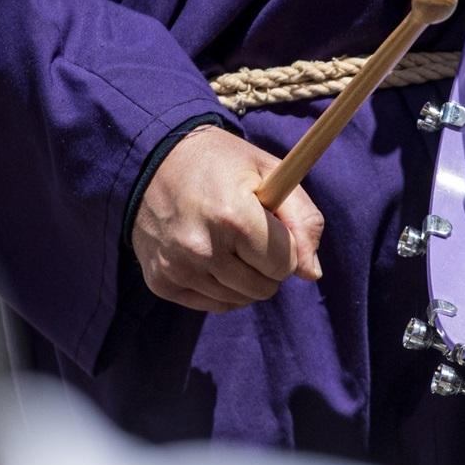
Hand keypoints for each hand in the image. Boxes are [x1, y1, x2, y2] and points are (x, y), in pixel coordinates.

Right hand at [133, 126, 324, 313]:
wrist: (153, 159)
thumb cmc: (221, 164)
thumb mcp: (270, 172)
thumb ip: (302, 219)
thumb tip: (311, 274)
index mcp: (233, 217)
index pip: (284, 265)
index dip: (286, 245)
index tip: (271, 225)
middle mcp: (201, 249)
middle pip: (263, 288)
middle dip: (266, 264)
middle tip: (248, 233)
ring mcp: (178, 268)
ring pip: (239, 300)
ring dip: (243, 277)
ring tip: (227, 241)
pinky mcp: (161, 282)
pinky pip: (212, 304)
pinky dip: (219, 287)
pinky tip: (209, 255)